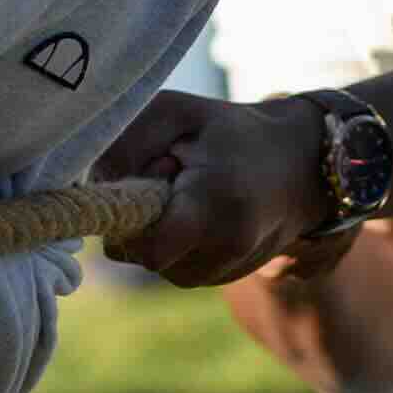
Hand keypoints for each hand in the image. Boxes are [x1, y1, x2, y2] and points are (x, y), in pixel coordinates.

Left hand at [96, 89, 340, 289]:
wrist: (302, 168)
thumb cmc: (230, 133)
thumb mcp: (177, 112)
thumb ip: (126, 141)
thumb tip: (89, 186)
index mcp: (216, 204)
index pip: (150, 245)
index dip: (128, 217)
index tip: (141, 181)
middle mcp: (223, 249)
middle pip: (139, 253)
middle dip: (139, 218)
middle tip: (169, 178)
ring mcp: (223, 271)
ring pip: (150, 262)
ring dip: (155, 230)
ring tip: (189, 194)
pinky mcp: (220, 280)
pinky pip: (169, 266)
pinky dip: (173, 241)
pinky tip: (198, 213)